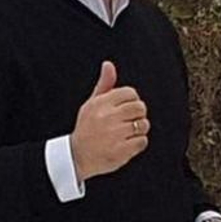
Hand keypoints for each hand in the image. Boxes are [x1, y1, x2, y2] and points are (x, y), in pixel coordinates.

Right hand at [70, 61, 148, 180]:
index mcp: (100, 104)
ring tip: (127, 134)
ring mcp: (114, 134)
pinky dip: (138, 144)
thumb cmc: (87, 128)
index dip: (132, 100)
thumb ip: (104, 84)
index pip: (130, 93)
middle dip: (138, 114)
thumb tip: (109, 65)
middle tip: (129, 121)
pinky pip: (142, 141)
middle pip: (140, 107)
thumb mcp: (92, 104)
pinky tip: (127, 144)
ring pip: (143, 124)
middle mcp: (107, 117)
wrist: (76, 156)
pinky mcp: (120, 150)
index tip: (126, 109)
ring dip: (139, 130)